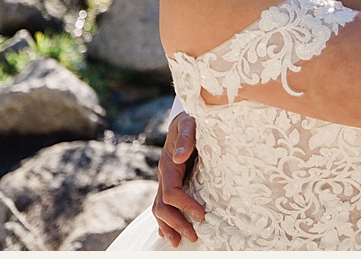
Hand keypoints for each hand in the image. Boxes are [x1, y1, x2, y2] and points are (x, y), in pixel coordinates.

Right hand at [150, 112, 206, 245]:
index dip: (185, 206)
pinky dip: (163, 221)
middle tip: (194, 236)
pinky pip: (161, 205)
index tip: (202, 215)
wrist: (185, 119)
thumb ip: (187, 137)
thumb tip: (180, 157)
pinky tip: (168, 232)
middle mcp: (163, 175)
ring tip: (180, 242)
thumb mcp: (190, 124)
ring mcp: (164, 180)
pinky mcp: (169, 183)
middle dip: (176, 224)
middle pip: (162, 206)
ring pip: (158, 209)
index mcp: (168, 164)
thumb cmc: (192, 121)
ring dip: (168, 227)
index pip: (171, 193)